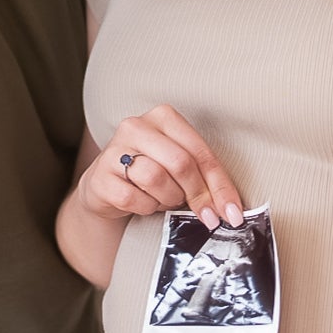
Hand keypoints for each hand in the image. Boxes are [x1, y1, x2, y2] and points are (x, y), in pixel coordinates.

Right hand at [78, 106, 243, 230]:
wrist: (107, 186)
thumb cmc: (151, 173)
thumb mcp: (179, 166)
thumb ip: (203, 177)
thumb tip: (230, 209)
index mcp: (163, 116)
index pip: (200, 151)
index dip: (220, 185)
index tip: (232, 213)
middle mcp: (136, 126)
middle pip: (180, 163)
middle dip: (198, 195)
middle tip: (207, 216)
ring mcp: (114, 150)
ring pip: (156, 179)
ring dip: (168, 199)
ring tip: (165, 199)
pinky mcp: (100, 176)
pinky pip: (132, 198)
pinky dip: (145, 207)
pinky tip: (144, 203)